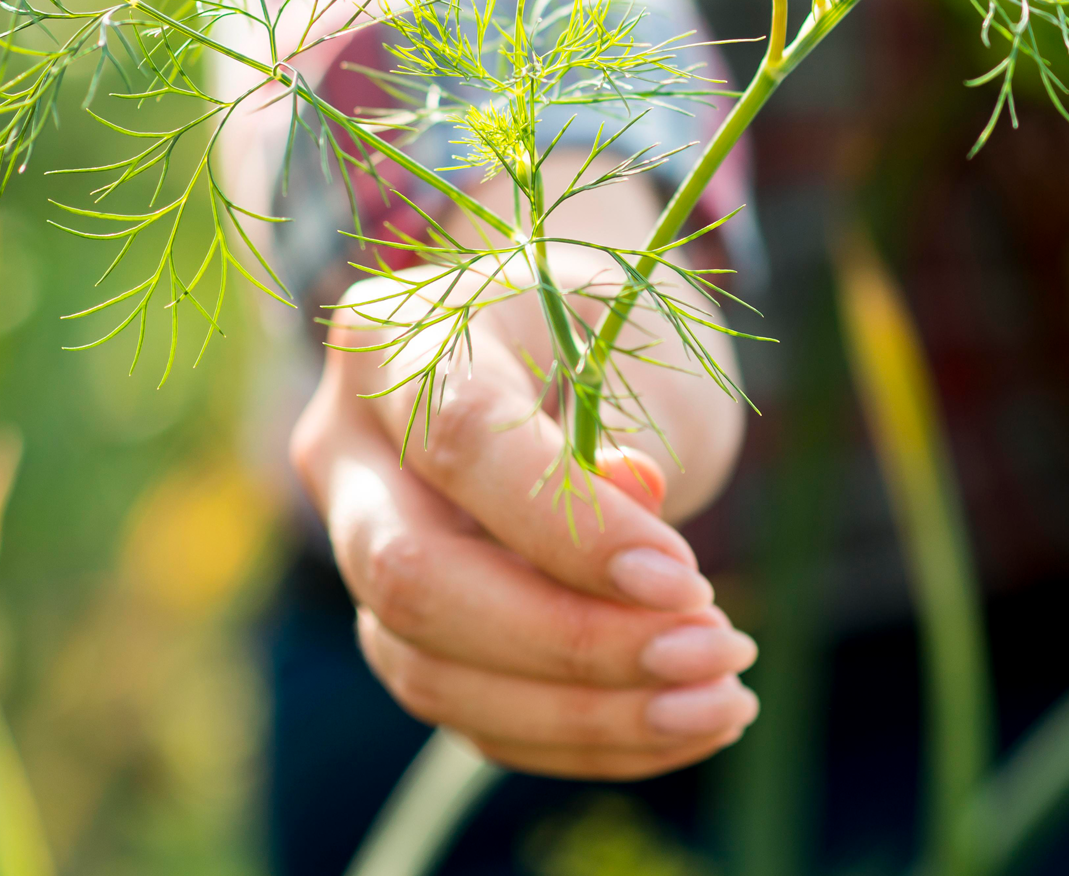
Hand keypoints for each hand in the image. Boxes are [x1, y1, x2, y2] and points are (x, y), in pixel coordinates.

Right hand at [290, 158, 755, 779]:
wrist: (561, 349)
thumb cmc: (602, 330)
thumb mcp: (629, 341)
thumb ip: (629, 419)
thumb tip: (639, 518)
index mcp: (394, 338)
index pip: (463, 443)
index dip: (570, 527)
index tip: (685, 581)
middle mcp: (345, 447)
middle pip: (413, 576)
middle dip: (571, 642)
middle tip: (715, 649)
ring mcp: (356, 547)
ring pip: (431, 670)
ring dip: (590, 713)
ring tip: (723, 698)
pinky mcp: (395, 627)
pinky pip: (468, 712)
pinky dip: (583, 737)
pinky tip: (686, 720)